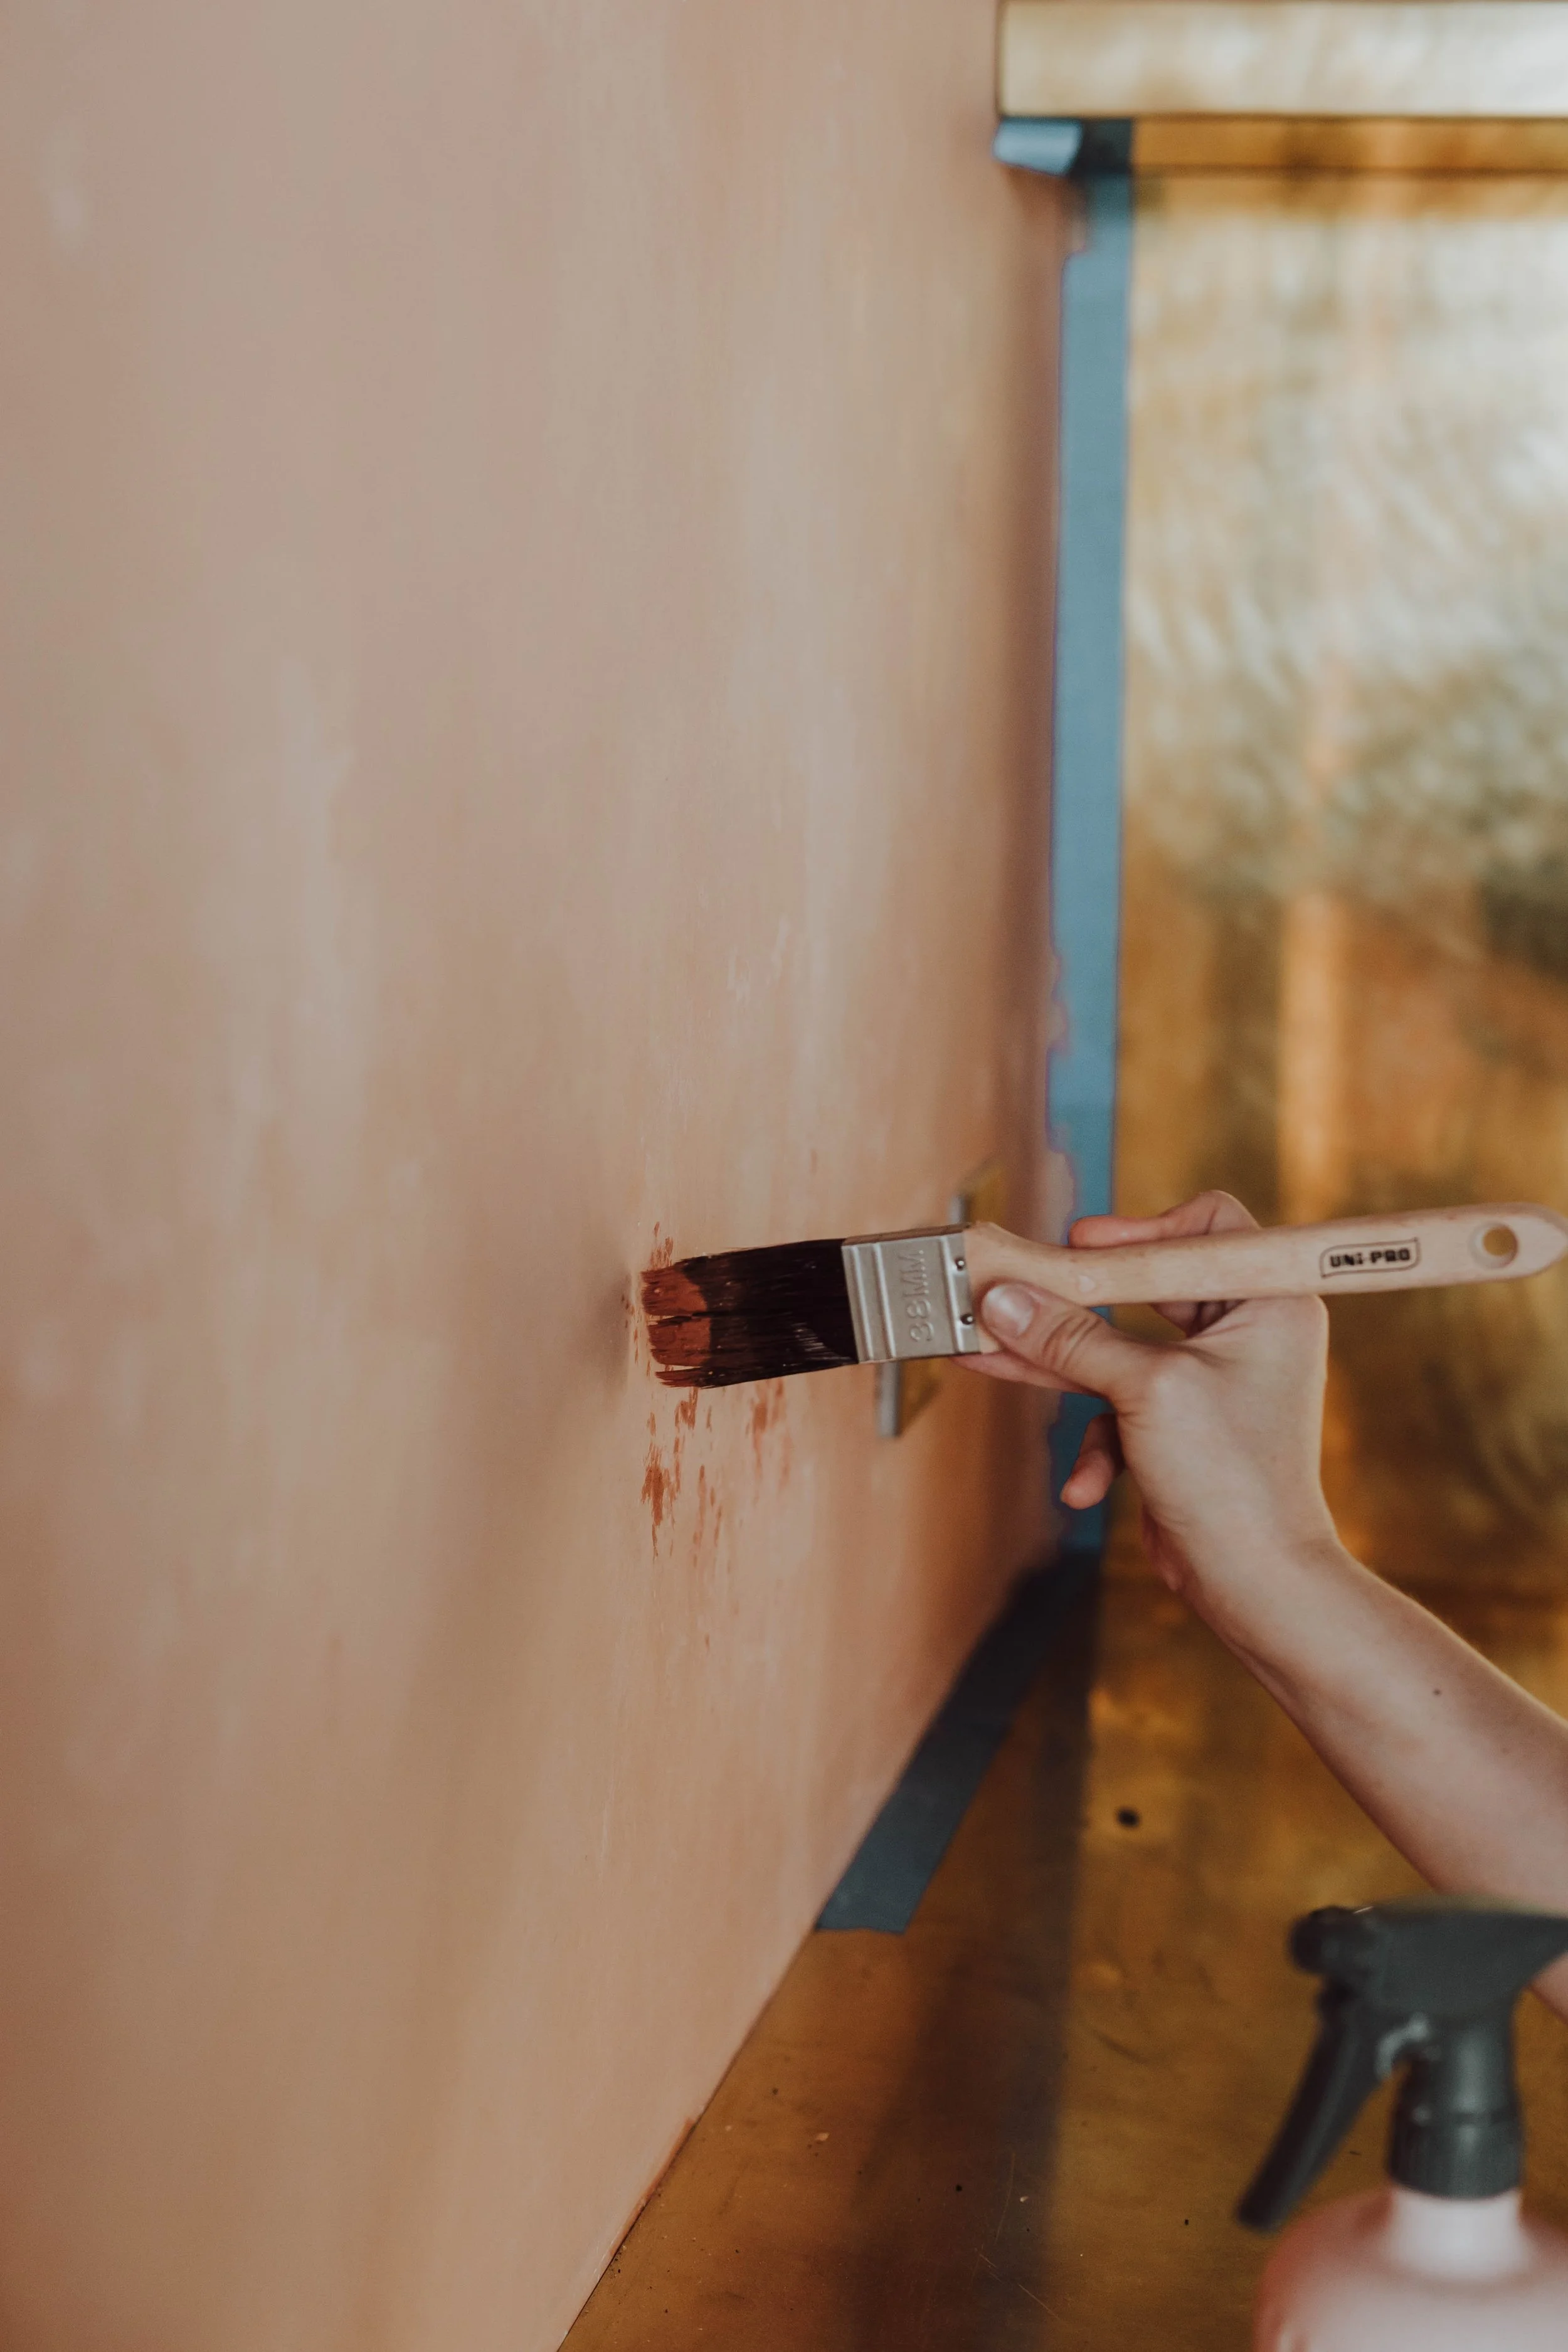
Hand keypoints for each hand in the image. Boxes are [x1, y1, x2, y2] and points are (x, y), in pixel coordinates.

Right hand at [964, 1193, 1339, 1617]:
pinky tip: (1083, 1486)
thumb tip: (1002, 1298)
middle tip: (1013, 1291)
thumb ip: (1070, 1338)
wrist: (1256, 1582)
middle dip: (1074, 1302)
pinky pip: (1121, 1406)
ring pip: (1119, 1350)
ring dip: (1059, 1365)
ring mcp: (1211, 1380)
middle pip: (1145, 1289)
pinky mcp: (1181, 1424)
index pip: (1206, 1227)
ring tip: (984, 1354)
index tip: (1080, 1245)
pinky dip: (1097, 1442)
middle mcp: (1246, 1332)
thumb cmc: (1229, 1477)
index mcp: (1268, 1301)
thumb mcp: (1142, 1390)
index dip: (1142, 1229)